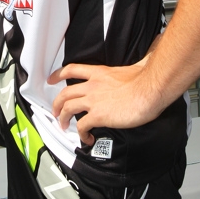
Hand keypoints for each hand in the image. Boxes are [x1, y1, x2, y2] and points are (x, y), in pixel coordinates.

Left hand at [48, 61, 162, 144]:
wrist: (148, 91)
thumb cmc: (145, 80)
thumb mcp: (135, 66)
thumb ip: (136, 63)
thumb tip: (145, 60)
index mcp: (99, 73)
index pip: (72, 69)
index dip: (58, 74)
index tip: (52, 79)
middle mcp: (92, 85)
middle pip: (65, 93)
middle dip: (57, 102)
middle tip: (55, 110)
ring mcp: (93, 100)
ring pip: (68, 108)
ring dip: (62, 118)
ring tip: (63, 125)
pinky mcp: (98, 115)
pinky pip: (82, 127)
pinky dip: (81, 135)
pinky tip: (87, 139)